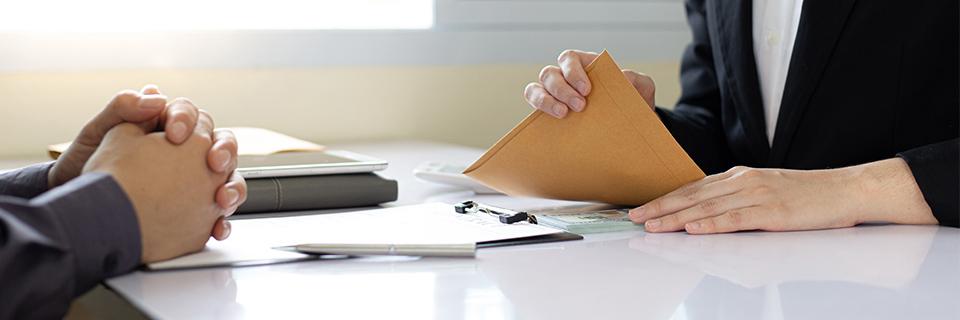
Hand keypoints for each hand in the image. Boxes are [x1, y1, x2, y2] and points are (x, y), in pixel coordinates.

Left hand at [49, 86, 245, 239]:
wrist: (80, 206)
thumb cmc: (86, 164)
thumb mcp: (99, 132)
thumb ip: (123, 108)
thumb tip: (156, 94)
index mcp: (166, 127)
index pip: (191, 115)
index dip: (188, 121)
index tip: (175, 135)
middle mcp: (186, 152)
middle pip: (221, 143)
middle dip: (224, 151)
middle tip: (214, 162)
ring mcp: (194, 180)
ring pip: (228, 177)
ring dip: (233, 186)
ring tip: (222, 198)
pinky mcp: (195, 208)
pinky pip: (217, 213)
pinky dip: (222, 221)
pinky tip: (217, 227)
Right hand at [523, 50, 656, 117]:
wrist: (631, 127)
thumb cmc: (634, 101)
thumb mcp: (642, 88)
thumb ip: (637, 79)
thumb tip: (622, 76)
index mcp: (585, 66)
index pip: (569, 59)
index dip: (573, 71)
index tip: (587, 89)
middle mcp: (565, 78)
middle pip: (549, 74)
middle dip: (562, 89)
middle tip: (580, 106)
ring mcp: (554, 96)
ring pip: (535, 89)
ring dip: (545, 100)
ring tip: (563, 114)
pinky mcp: (549, 114)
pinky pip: (535, 108)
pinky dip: (539, 112)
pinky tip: (554, 123)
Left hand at [628, 159, 937, 233]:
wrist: (846, 190)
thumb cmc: (807, 196)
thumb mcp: (764, 190)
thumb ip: (736, 198)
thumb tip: (706, 213)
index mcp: (739, 176)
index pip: (692, 188)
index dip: (665, 199)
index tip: (642, 208)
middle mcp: (742, 181)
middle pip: (692, 196)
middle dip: (660, 208)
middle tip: (634, 218)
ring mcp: (757, 195)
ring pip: (707, 208)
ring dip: (676, 218)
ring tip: (652, 226)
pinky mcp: (772, 212)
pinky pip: (736, 219)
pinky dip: (712, 224)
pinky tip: (694, 229)